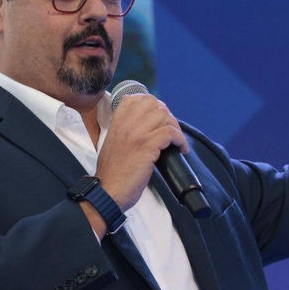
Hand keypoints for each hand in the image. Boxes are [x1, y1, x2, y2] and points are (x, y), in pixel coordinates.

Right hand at [95, 93, 186, 211]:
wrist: (107, 191)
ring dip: (175, 127)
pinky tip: (181, 149)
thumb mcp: (112, 143)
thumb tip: (147, 126)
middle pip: (154, 104)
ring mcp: (136, 134)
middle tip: (170, 131)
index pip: (136, 98)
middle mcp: (126, 124)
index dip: (152, 105)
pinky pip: (171, 133)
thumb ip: (124, 131)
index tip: (159, 118)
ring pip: (164, 116)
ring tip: (176, 141)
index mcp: (116, 122)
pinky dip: (180, 140)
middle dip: (167, 115)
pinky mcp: (147, 146)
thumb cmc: (112, 172)